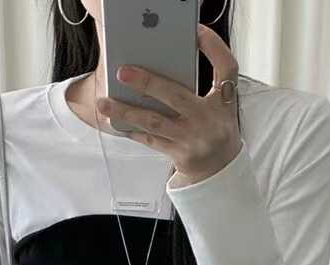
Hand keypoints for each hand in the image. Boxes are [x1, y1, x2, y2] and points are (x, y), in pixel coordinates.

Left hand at [96, 24, 241, 186]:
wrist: (221, 167)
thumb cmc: (216, 126)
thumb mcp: (222, 102)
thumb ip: (210, 76)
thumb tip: (179, 50)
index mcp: (223, 100)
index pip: (226, 68)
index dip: (214, 47)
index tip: (197, 32)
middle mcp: (209, 120)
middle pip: (176, 96)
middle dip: (147, 82)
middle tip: (122, 72)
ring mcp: (193, 140)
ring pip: (155, 122)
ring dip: (127, 112)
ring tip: (104, 103)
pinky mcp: (180, 155)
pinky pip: (151, 140)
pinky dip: (133, 130)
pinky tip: (116, 122)